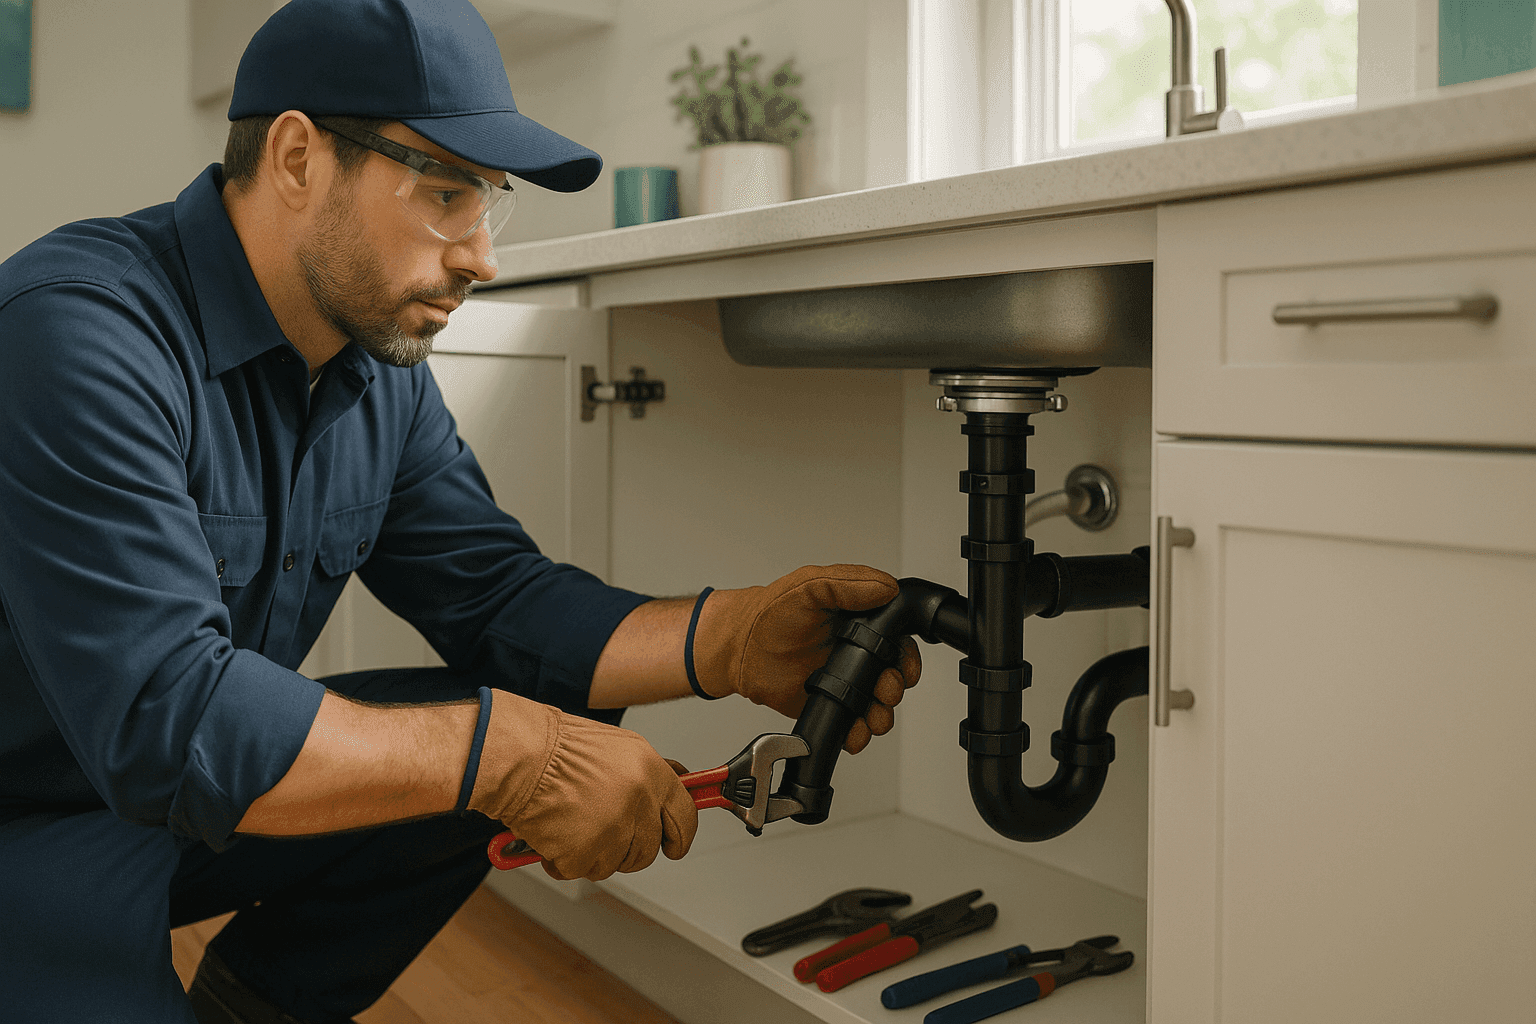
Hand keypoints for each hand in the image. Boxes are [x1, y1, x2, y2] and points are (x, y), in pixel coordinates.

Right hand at [468, 689, 697, 880]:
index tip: (674, 845)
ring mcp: (611, 831)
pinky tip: (555, 834)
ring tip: (573, 823)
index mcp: (650, 773)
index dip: (680, 836)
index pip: (685, 816)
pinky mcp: (582, 854)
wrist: (520, 756)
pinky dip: (565, 860)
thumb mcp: (620, 748)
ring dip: (595, 853)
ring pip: (615, 863)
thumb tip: (674, 789)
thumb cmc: (560, 747)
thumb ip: (649, 774)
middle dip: (629, 848)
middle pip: (648, 849)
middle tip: (605, 833)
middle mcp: (637, 803)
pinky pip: (581, 870)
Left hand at [691, 564, 922, 753]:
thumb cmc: (770, 612)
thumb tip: (887, 587)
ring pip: (876, 704)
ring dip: (883, 714)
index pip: (898, 641)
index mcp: (859, 623)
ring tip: (874, 715)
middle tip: (887, 689)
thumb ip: (848, 584)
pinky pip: (850, 724)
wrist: (738, 646)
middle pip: (893, 677)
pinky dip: (858, 733)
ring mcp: (841, 681)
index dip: (907, 656)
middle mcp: (854, 653)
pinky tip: (855, 731)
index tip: (905, 665)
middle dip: (896, 687)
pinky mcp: (826, 705)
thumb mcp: (810, 586)